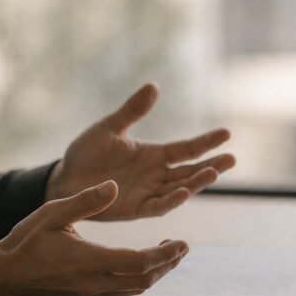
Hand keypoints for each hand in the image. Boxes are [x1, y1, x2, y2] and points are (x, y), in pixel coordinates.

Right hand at [0, 180, 188, 295]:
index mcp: (90, 260)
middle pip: (145, 280)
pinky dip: (137, 279)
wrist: (2, 277)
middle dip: (168, 264)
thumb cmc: (24, 243)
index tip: (182, 243)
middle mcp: (95, 283)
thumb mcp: (53, 213)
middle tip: (181, 248)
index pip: (141, 262)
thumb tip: (114, 186)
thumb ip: (86, 200)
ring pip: (135, 289)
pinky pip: (121, 293)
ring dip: (155, 273)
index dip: (166, 255)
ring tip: (166, 255)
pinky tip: (139, 265)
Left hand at [46, 83, 235, 219]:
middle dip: (212, 165)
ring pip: (180, 188)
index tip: (227, 134)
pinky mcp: (136, 209)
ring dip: (197, 182)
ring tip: (213, 172)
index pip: (187, 149)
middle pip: (191, 170)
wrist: (63, 179)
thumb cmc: (85, 153)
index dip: (207, 142)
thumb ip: (132, 111)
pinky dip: (171, 200)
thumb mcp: (109, 127)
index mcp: (154, 155)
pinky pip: (158, 205)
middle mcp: (157, 175)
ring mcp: (149, 192)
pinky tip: (182, 192)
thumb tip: (154, 87)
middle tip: (232, 159)